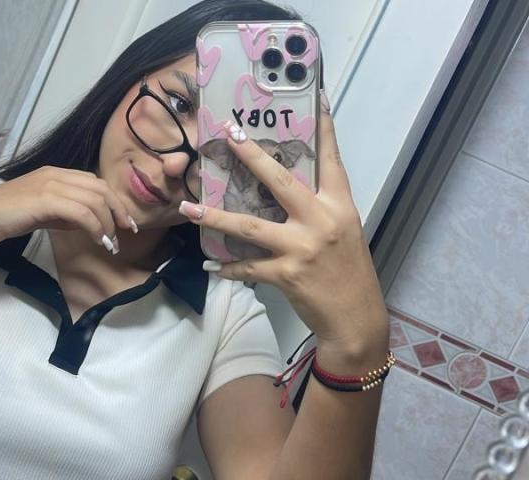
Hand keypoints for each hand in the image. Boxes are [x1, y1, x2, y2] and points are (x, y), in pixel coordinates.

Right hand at [0, 166, 136, 256]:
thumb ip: (67, 213)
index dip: (114, 201)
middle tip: (126, 232)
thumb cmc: (7, 217)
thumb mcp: (44, 212)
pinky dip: (95, 227)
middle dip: (118, 210)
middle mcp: (56, 174)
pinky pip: (83, 212)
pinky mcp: (46, 199)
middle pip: (101, 188)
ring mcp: (51, 185)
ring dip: (108, 223)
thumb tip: (90, 223)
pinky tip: (98, 241)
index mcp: (56, 173)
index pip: (95, 182)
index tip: (123, 222)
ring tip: (110, 243)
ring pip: (95, 200)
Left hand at [179, 92, 388, 352]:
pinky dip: (228, 267)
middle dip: (251, 155)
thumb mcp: (343, 231)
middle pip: (281, 181)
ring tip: (188, 207)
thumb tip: (287, 189)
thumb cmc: (350, 272)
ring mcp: (302, 247)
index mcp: (340, 206)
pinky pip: (248, 267)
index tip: (315, 96)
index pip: (331, 160)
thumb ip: (319, 209)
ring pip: (250, 226)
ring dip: (216, 216)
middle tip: (229, 132)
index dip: (324, 128)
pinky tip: (209, 264)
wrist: (356, 318)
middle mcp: (321, 221)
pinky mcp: (286, 274)